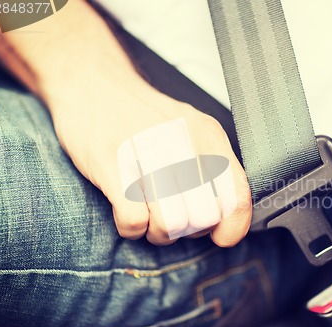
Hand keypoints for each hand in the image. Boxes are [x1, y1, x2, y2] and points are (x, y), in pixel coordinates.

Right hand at [49, 78, 251, 246]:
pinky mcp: (112, 165)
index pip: (237, 197)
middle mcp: (184, 143)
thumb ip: (212, 169)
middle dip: (188, 230)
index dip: (230, 228)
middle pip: (204, 218)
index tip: (218, 235)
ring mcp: (147, 153)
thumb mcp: (191, 133)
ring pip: (172, 224)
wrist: (94, 85)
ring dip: (159, 232)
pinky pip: (134, 221)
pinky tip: (127, 211)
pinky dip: (131, 227)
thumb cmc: (143, 118)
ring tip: (149, 216)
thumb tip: (225, 219)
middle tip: (173, 218)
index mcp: (208, 137)